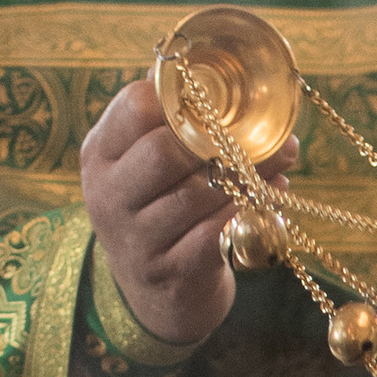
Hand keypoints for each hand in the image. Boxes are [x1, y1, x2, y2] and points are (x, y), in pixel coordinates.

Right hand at [81, 77, 286, 349]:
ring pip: (196, 194)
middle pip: (163, 151)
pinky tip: (266, 203)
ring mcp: (133, 239)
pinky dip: (245, 215)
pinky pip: (214, 234)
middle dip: (215, 142)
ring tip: (276, 168)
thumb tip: (234, 80)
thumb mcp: (149, 168)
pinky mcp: (167, 274)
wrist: (157, 295)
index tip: (216, 104)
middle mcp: (107, 195)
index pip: (133, 106)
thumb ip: (176, 123)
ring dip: (243, 180)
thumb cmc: (163, 211)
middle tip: (249, 139)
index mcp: (100, 154)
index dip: (182, 98)